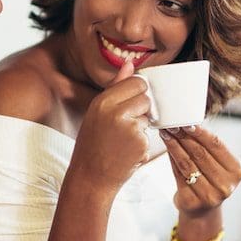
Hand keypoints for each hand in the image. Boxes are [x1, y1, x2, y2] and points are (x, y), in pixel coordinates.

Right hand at [68, 61, 150, 194]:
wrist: (90, 177)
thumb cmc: (92, 143)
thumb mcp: (97, 112)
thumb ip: (115, 87)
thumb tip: (129, 64)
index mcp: (103, 101)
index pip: (136, 82)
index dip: (137, 92)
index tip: (129, 103)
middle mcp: (115, 111)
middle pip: (146, 96)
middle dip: (141, 108)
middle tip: (125, 123)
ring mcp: (129, 127)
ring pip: (149, 114)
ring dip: (142, 124)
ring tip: (123, 138)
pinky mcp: (140, 143)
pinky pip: (150, 134)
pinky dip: (142, 142)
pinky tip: (127, 149)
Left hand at [161, 126, 240, 217]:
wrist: (202, 211)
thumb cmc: (210, 180)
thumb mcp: (217, 165)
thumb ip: (208, 147)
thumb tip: (188, 123)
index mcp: (236, 171)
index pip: (216, 145)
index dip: (200, 132)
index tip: (186, 122)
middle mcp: (225, 184)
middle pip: (200, 153)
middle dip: (183, 136)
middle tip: (171, 124)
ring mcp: (209, 195)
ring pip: (187, 163)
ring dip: (174, 145)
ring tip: (165, 133)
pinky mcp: (192, 200)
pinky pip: (178, 174)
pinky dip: (171, 158)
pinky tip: (166, 148)